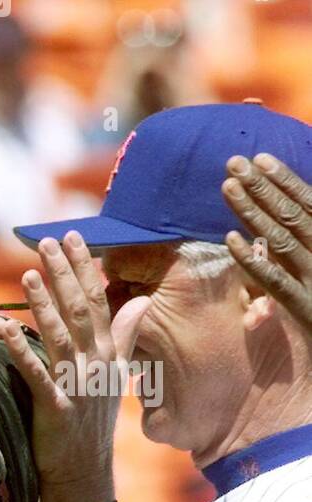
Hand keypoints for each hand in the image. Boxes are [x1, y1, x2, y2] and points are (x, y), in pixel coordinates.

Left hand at [0, 232, 151, 501]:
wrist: (84, 474)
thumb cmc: (91, 425)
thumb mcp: (113, 376)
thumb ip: (125, 337)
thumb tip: (138, 302)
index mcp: (108, 355)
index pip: (100, 301)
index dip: (85, 268)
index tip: (74, 237)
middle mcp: (97, 365)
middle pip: (82, 311)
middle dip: (65, 274)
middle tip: (48, 241)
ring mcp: (78, 387)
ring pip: (61, 337)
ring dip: (44, 304)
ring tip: (28, 273)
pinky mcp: (57, 409)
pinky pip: (38, 376)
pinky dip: (23, 353)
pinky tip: (8, 331)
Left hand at [222, 153, 311, 335]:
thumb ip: (303, 243)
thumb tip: (287, 216)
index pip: (309, 204)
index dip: (285, 181)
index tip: (259, 159)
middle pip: (293, 216)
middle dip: (264, 187)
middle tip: (233, 162)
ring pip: (282, 241)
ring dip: (253, 212)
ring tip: (228, 187)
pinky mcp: (307, 310)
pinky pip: (276, 282)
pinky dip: (254, 260)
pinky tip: (230, 239)